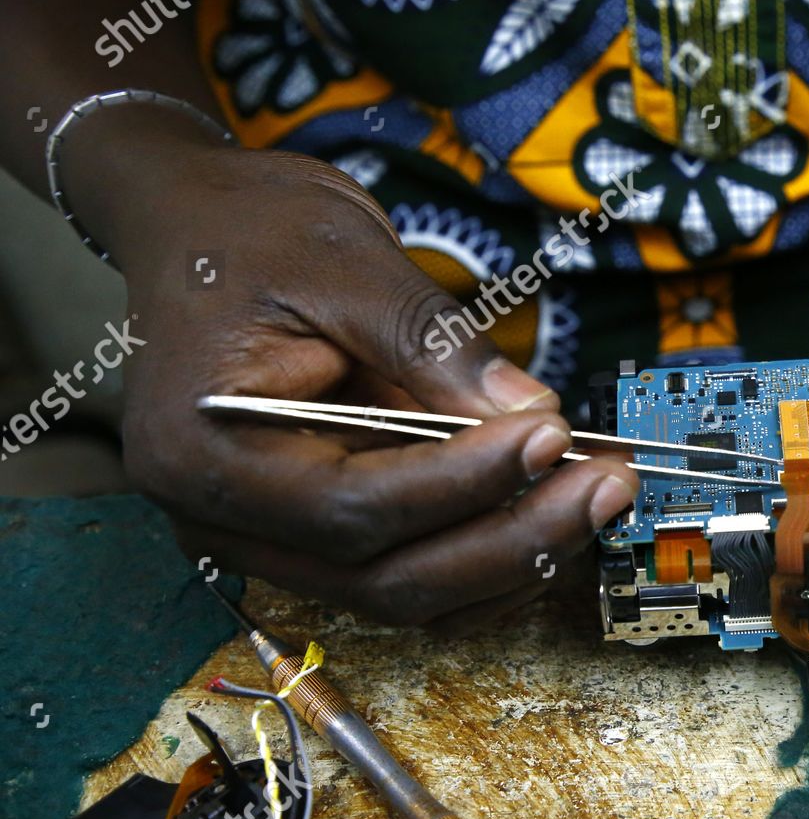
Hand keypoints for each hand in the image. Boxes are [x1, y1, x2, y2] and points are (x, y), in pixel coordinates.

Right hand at [67, 110, 637, 630]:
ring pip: (406, 593)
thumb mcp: (345, 262)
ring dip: (513, 557)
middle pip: (384, 578)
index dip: (465, 482)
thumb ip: (435, 347)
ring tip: (597, 494)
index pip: (352, 506)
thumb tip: (532, 418)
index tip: (552, 435)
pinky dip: (488, 558)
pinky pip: (410, 572)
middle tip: (605, 485)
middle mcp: (224, 519)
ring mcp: (271, 538)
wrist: (194, 225)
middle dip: (510, 539)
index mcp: (203, 451)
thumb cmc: (248, 231)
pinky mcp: (317, 533)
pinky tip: (553, 511)